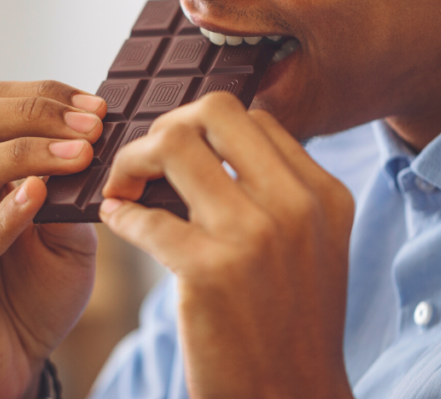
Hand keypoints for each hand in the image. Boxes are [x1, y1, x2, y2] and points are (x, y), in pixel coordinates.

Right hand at [0, 80, 106, 398]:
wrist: (11, 361)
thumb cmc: (34, 288)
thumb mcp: (65, 227)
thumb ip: (69, 187)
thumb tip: (97, 141)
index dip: (42, 96)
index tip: (96, 106)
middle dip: (33, 114)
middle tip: (91, 127)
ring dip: (23, 153)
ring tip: (77, 156)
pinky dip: (5, 214)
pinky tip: (38, 196)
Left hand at [99, 92, 354, 398]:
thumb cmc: (289, 328)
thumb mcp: (310, 249)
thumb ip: (277, 196)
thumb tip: (208, 149)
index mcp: (322, 195)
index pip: (254, 118)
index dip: (204, 126)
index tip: (176, 154)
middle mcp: (295, 205)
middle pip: (216, 112)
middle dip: (167, 127)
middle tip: (145, 162)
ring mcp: (254, 236)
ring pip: (174, 144)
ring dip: (133, 160)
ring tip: (123, 187)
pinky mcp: (209, 272)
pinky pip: (144, 214)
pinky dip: (120, 214)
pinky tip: (117, 222)